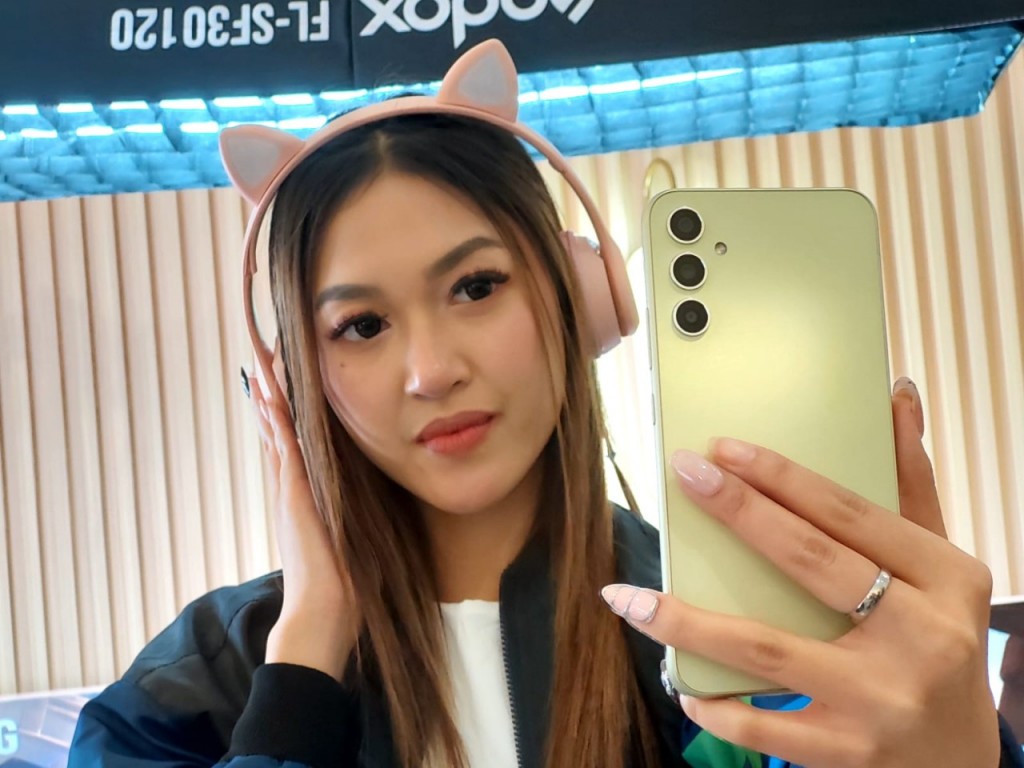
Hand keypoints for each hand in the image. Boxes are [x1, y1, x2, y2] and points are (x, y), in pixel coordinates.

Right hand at [248, 370, 357, 680]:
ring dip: (269, 398)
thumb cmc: (342, 582)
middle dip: (272, 394)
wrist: (322, 616)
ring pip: (275, 434)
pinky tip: (270, 395)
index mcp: (302, 496)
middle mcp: (289, 489)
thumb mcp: (349, 535)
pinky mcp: (293, 499)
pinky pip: (283, 452)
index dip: (285, 411)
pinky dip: (275, 423)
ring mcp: (288, 493)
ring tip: (262, 361)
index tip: (284, 378)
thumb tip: (368, 501)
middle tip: (265, 355)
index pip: (290, 443)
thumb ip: (351, 513)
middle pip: (276, 430)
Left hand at [603, 379, 1000, 766]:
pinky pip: (767, 727)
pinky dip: (717, 706)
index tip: (721, 448)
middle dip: (739, 511)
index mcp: (946, 577)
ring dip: (689, 622)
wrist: (962, 760)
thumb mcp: (940, 565)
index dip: (781, 476)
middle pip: (809, 562)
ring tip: (629, 598)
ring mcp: (884, 699)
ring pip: (767, 647)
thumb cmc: (941, 640)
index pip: (849, 513)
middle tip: (682, 474)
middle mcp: (922, 635)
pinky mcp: (851, 753)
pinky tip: (679, 680)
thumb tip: (895, 395)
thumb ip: (912, 483)